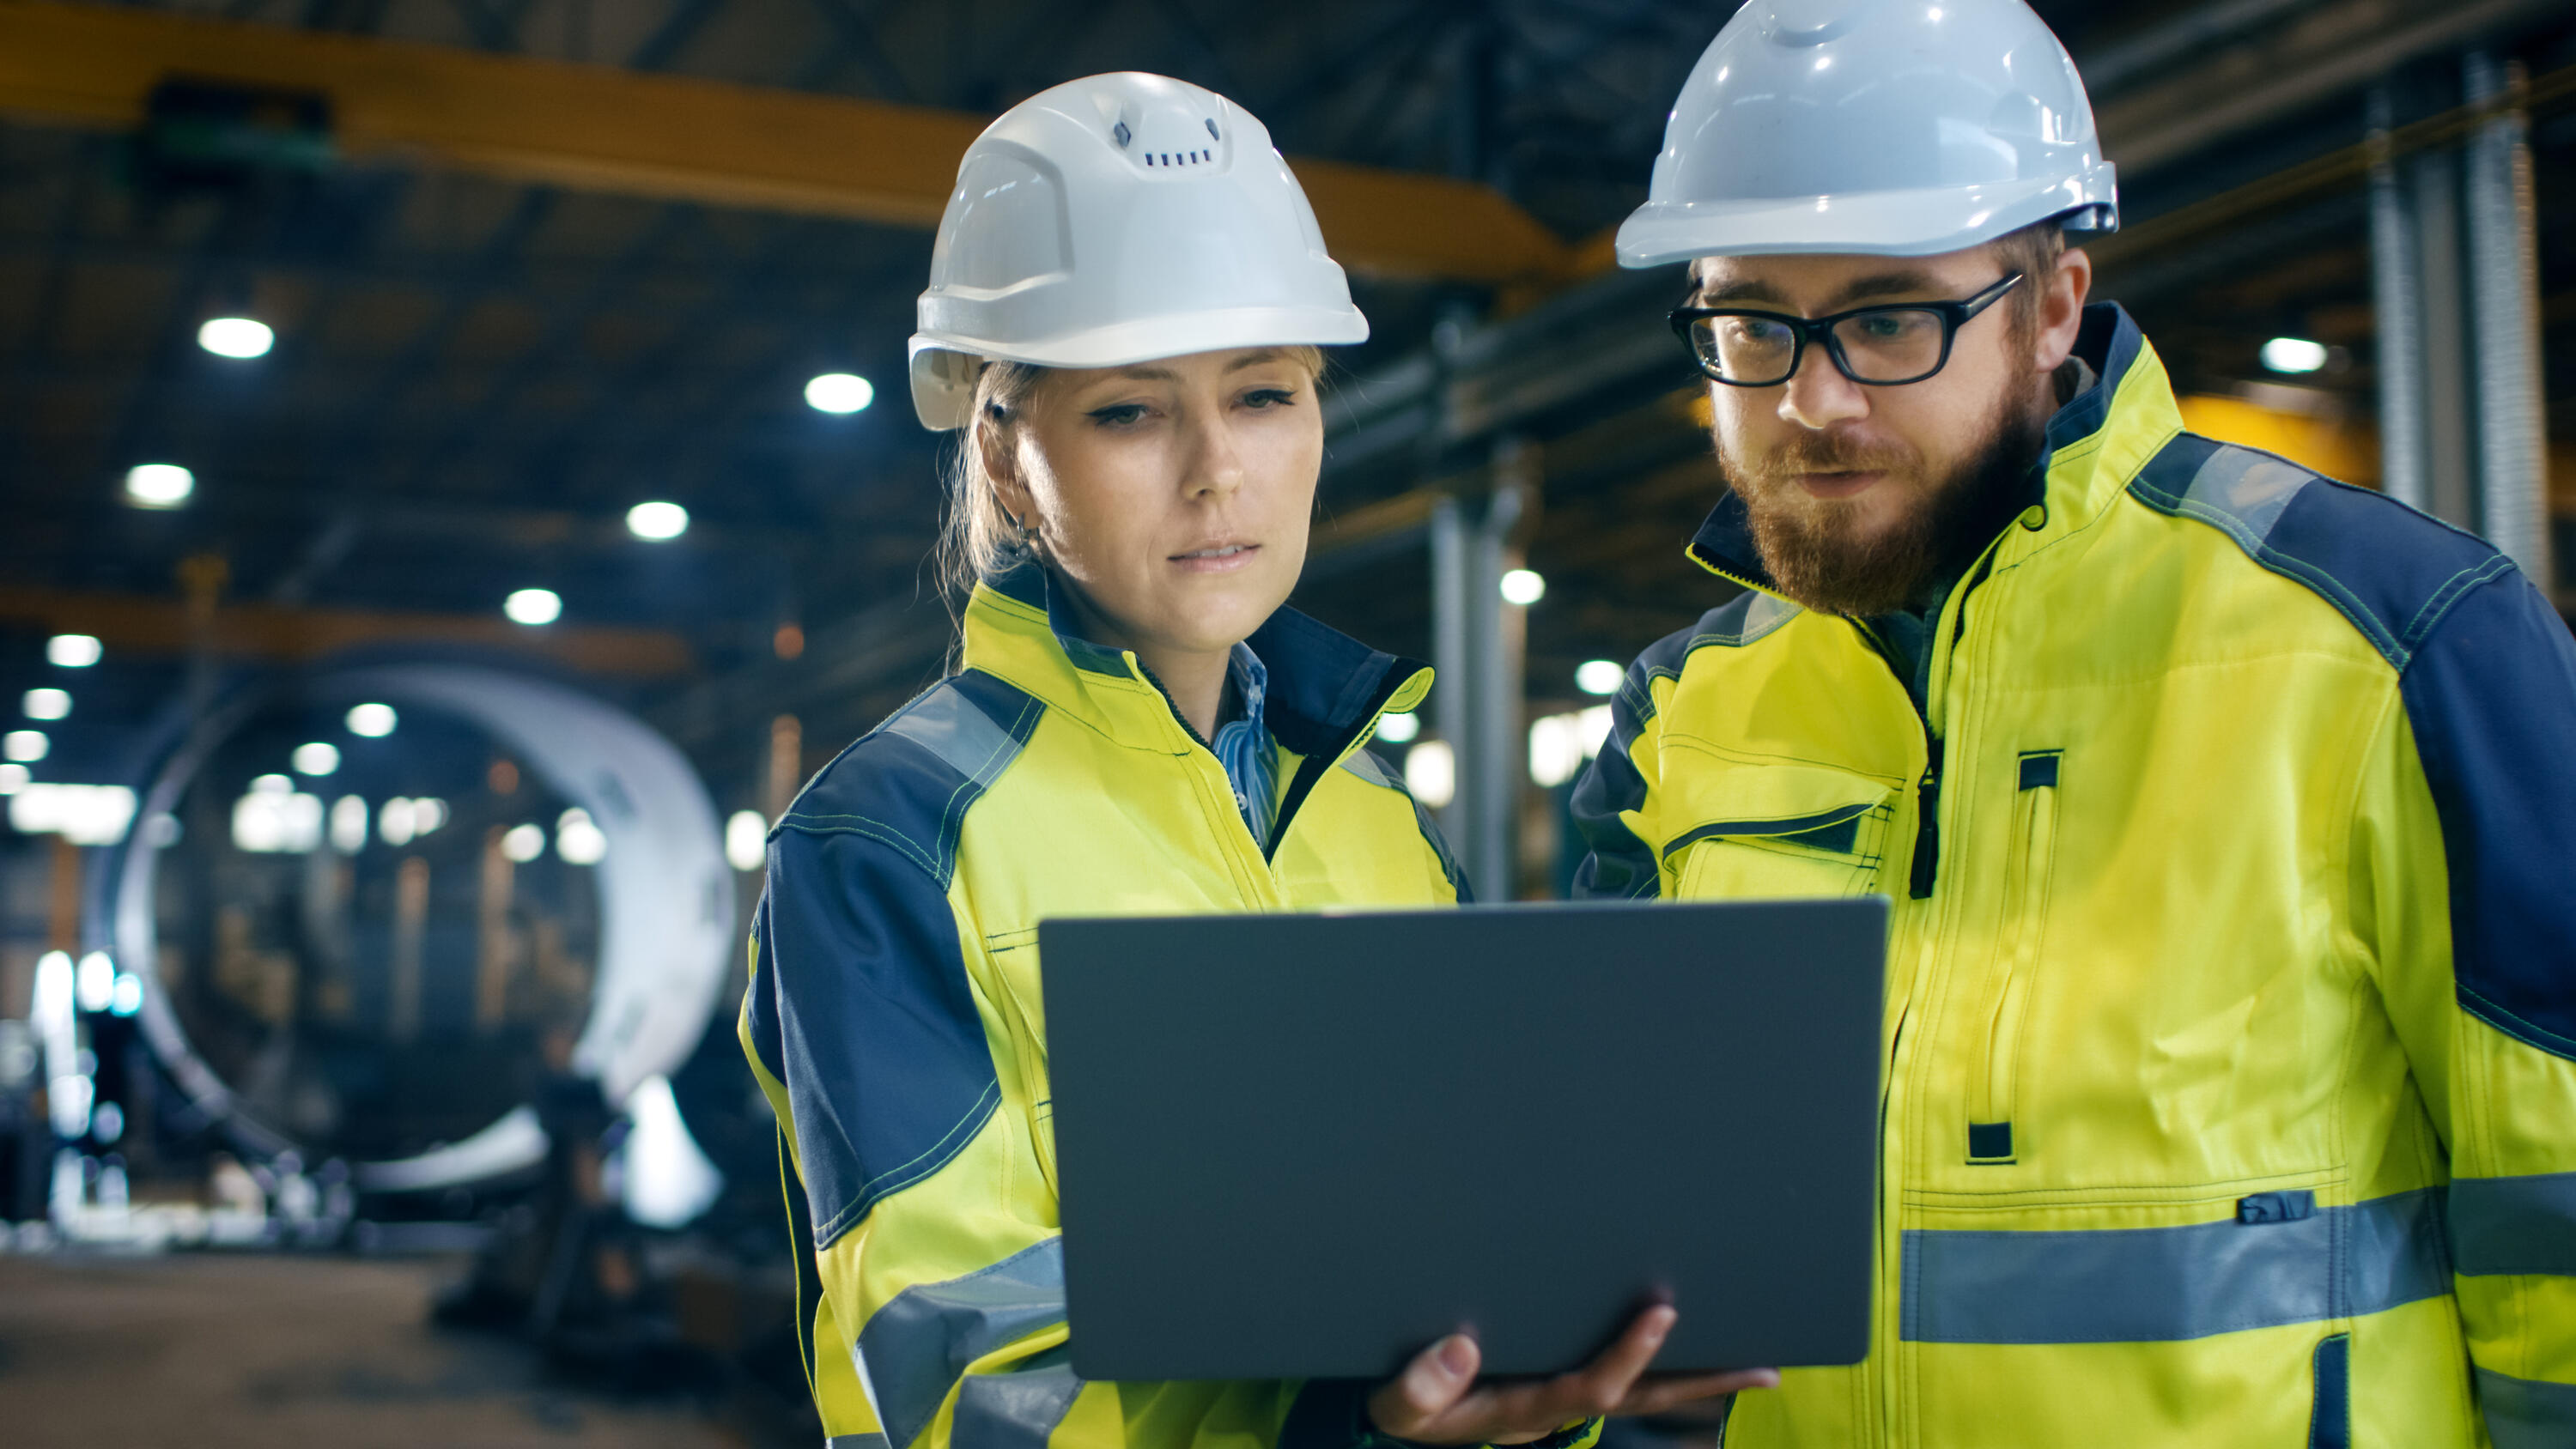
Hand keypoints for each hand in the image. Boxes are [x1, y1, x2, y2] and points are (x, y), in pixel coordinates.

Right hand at [1363, 1306, 1778, 1445]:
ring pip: (1642, 1392)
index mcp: (1525, 1410)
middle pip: (1642, 1399)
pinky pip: (1622, 1376)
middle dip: (1702, 1385)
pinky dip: (1662, 1364)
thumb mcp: (1399, 1405)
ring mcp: (1563, 1400)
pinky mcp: (1560, 1385)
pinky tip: (1694, 1345)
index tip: (1661, 1314)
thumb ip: (1422, 1387)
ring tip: (1756, 1362)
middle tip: (1763, 1370)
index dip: (1629, 1355)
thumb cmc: (1407, 1405)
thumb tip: (1463, 1349)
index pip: (1591, 1386)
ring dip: (1698, 1379)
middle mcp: (1557, 1408)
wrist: (1407, 1419)